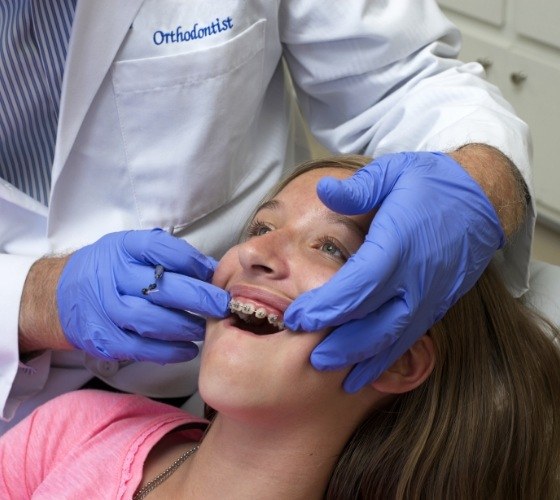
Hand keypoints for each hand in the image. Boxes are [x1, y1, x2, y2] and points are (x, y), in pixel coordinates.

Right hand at [57, 229, 229, 362]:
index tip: (214, 275)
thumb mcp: (133, 250)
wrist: (60, 294)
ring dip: (185, 327)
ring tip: (206, 329)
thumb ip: (169, 256)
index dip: (194, 263)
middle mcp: (112, 275)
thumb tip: (212, 272)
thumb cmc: (110, 270)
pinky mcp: (102, 338)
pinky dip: (168, 352)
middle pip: (161, 287)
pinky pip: (139, 348)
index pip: (163, 249)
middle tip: (222, 306)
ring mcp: (105, 309)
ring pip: (151, 320)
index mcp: (124, 247)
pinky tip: (187, 350)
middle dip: (199, 298)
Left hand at [284, 152, 504, 391]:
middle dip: (339, 345)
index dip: (325, 307)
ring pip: (394, 339)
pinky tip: (366, 371)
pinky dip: (387, 359)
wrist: (481, 200)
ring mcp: (430, 296)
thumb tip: (322, 190)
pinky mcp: (438, 304)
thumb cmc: (430, 184)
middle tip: (308, 358)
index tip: (296, 318)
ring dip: (361, 359)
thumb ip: (359, 188)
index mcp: (399, 246)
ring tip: (332, 371)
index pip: (358, 287)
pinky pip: (410, 339)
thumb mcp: (393, 173)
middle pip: (375, 324)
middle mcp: (416, 279)